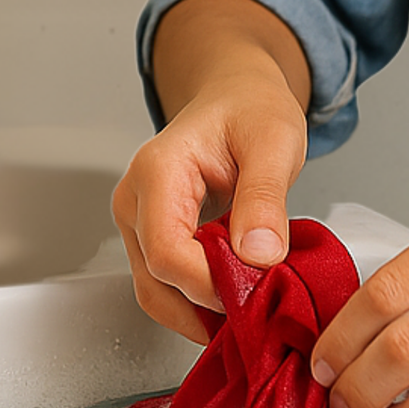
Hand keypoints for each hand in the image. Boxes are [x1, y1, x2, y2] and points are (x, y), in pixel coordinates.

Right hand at [113, 0, 310, 343]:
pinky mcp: (150, 237)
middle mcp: (135, 200)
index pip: (167, 254)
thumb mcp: (274, 142)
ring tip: (252, 308)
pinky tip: (237, 297)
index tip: (259, 289)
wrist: (238, 96)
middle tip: (261, 310)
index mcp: (157, 172)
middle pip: (156, 283)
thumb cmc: (251, 109)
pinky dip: (201, 302)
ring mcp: (138, 222)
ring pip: (157, 293)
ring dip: (203, 312)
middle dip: (208, 307)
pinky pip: (167, 285)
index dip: (212, 285)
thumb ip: (264, 198)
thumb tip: (258, 256)